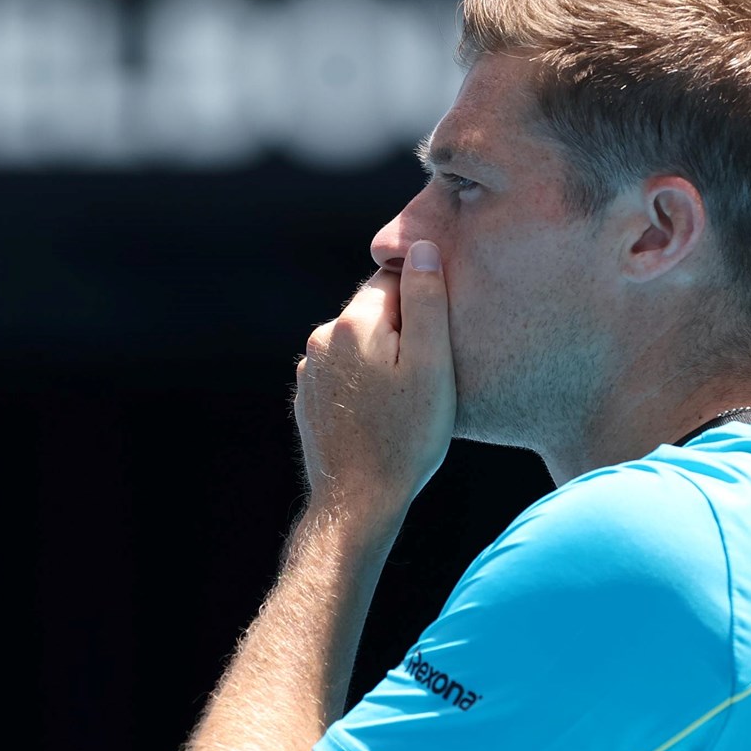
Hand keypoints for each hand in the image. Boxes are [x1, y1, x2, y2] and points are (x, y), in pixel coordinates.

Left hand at [294, 241, 456, 521]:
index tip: (441, 337)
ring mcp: (310, 371)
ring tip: (409, 399)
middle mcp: (321, 339)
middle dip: (403, 331)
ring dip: (383, 359)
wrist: (359, 503)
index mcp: (353, 322)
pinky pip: (345, 374)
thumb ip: (427, 300)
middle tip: (431, 373)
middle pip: (374, 312)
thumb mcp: (432, 364)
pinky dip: (366, 385)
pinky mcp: (308, 399)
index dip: (425, 303)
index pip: (394, 279)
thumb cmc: (407, 436)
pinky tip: (385, 415)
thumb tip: (421, 248)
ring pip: (359, 344)